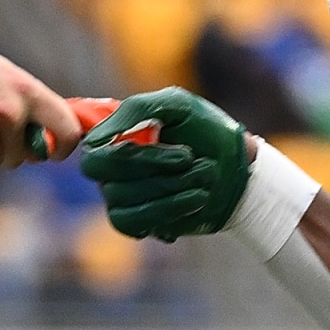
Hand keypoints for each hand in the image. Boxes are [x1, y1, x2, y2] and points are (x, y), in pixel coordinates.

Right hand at [80, 87, 249, 240]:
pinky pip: (134, 224)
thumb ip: (137, 110)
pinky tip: (197, 198)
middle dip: (154, 168)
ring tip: (206, 174)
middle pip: (106, 179)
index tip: (166, 139)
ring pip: (124, 200)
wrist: (235, 166)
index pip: (94, 153)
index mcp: (113, 137)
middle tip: (189, 157)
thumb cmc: (205, 128)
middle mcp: (111, 169)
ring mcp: (122, 197)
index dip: (128, 153)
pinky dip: (169, 209)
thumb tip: (99, 138)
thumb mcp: (177, 105)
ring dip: (172, 186)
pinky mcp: (138, 222)